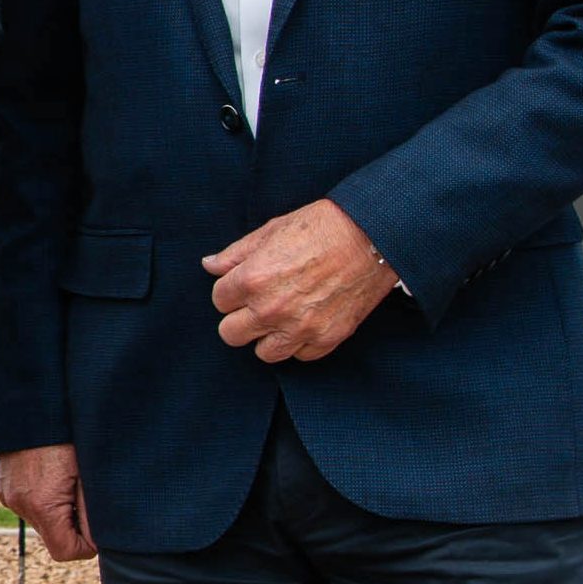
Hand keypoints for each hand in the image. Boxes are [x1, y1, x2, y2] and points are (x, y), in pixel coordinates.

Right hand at [0, 445, 94, 560]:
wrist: (31, 406)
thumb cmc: (66, 436)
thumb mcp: (87, 475)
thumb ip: (92, 513)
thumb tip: (99, 541)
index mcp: (42, 505)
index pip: (64, 552)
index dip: (85, 547)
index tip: (96, 531)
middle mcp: (20, 505)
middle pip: (52, 536)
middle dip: (71, 525)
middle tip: (83, 498)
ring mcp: (8, 496)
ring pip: (41, 520)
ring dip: (56, 511)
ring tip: (66, 482)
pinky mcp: (2, 487)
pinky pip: (27, 505)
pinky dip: (42, 499)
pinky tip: (50, 477)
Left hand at [206, 200, 395, 363]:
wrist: (373, 236)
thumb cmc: (322, 226)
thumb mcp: (272, 230)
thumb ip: (236, 254)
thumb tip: (209, 265)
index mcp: (253, 279)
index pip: (219, 301)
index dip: (231, 291)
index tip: (245, 284)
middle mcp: (272, 309)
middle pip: (231, 334)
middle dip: (241, 319)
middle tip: (258, 305)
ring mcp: (300, 328)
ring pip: (263, 353)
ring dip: (268, 337)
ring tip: (281, 317)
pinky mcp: (327, 339)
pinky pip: (300, 356)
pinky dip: (301, 343)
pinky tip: (307, 321)